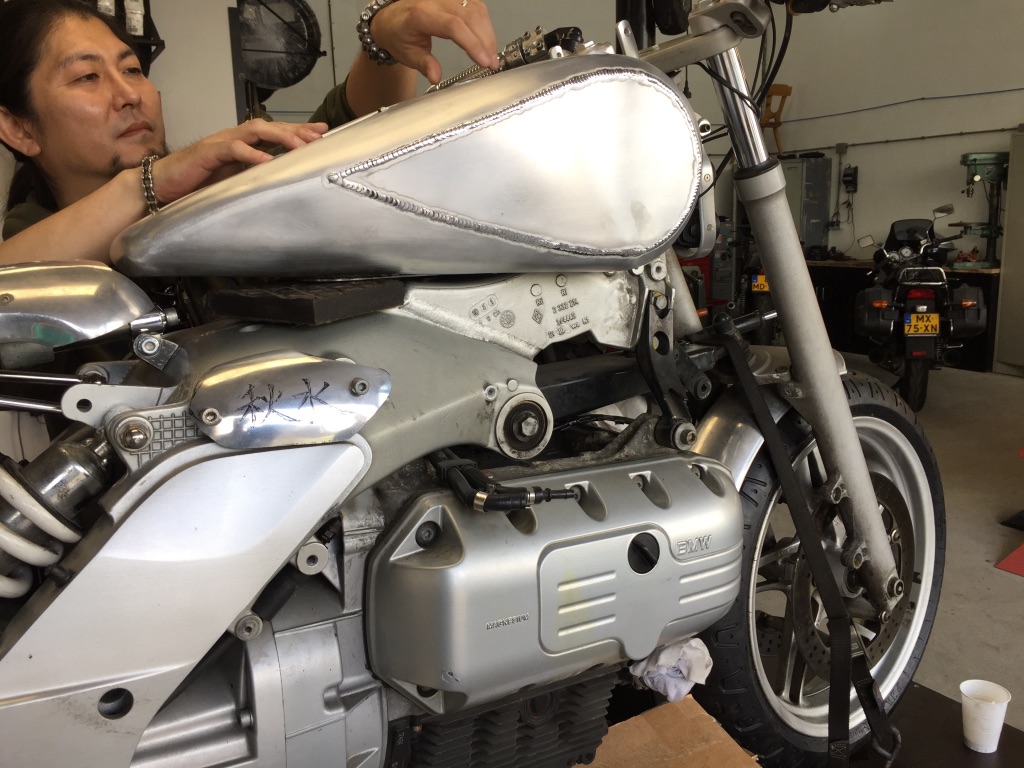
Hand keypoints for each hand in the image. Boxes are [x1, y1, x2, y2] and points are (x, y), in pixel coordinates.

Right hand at [150, 118, 326, 203]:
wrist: (162, 186)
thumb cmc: (198, 183)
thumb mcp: (234, 180)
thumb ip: (255, 176)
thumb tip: (282, 182)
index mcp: (242, 144)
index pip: (274, 132)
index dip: (298, 130)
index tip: (322, 132)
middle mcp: (234, 138)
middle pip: (269, 126)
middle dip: (295, 130)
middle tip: (317, 136)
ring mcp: (221, 143)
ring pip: (254, 131)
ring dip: (279, 136)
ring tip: (299, 145)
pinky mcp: (207, 153)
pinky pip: (232, 149)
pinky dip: (251, 154)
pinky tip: (267, 161)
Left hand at [371, 0, 498, 84]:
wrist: (392, 18)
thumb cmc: (399, 34)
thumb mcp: (407, 54)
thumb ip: (423, 64)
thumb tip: (435, 76)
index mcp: (421, 14)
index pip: (453, 26)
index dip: (472, 43)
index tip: (483, 61)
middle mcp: (435, 0)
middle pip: (470, 16)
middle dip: (485, 41)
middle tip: (492, 63)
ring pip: (476, 9)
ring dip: (488, 33)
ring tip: (491, 55)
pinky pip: (476, 5)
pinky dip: (485, 24)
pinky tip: (487, 40)